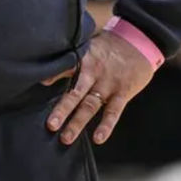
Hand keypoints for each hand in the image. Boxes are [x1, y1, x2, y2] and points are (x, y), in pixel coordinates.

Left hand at [42, 31, 154, 145]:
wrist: (139, 42)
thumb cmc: (107, 47)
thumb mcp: (88, 45)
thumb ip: (69, 59)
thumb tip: (45, 74)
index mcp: (83, 59)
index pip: (66, 67)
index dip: (53, 74)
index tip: (41, 84)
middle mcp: (94, 72)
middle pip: (75, 93)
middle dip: (62, 110)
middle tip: (50, 125)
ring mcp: (108, 84)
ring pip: (91, 106)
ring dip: (78, 122)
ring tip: (66, 138)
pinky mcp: (123, 93)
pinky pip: (113, 112)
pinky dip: (106, 126)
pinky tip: (98, 138)